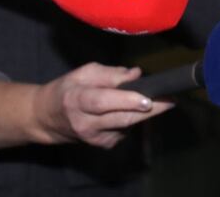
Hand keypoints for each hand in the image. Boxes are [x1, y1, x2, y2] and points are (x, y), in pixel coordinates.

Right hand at [31, 63, 172, 148]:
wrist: (48, 118)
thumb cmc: (67, 90)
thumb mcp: (84, 74)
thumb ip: (110, 74)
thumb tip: (136, 74)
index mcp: (77, 99)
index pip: (104, 102)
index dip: (126, 101)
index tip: (148, 99)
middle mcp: (85, 123)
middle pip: (121, 119)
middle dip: (150, 111)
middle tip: (171, 100)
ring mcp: (94, 138)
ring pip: (127, 126)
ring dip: (144, 114)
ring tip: (158, 101)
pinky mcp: (103, 145)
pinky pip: (125, 131)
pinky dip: (132, 119)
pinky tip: (131, 111)